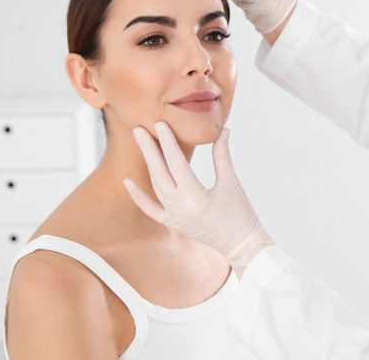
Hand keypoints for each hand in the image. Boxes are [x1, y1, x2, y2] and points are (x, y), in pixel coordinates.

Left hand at [123, 122, 271, 273]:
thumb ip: (223, 155)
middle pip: (160, 173)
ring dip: (148, 164)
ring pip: (155, 186)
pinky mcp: (172, 224)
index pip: (177, 164)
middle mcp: (181, 209)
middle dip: (150, 149)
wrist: (241, 243)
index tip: (161, 125)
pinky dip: (138, 196)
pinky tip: (127, 181)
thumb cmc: (241, 214)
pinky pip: (150, 209)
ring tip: (142, 143)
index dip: (168, 143)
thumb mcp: (232, 183)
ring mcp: (174, 218)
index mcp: (197, 198)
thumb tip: (223, 130)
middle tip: (141, 129)